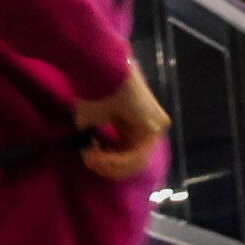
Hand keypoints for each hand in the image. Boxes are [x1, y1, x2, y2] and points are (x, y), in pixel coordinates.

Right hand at [73, 68, 169, 183]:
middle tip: (90, 162)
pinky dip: (117, 160)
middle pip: (132, 164)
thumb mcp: (89, 124)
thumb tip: (89, 157)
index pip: (126, 158)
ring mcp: (155, 128)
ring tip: (93, 157)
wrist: (102, 76)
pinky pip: (138, 155)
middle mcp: (147, 129)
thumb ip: (91, 143)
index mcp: (133, 126)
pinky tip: (103, 155)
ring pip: (135, 163)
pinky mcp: (157, 128)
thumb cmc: (93, 95)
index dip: (105, 165)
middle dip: (107, 168)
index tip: (88, 160)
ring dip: (109, 164)